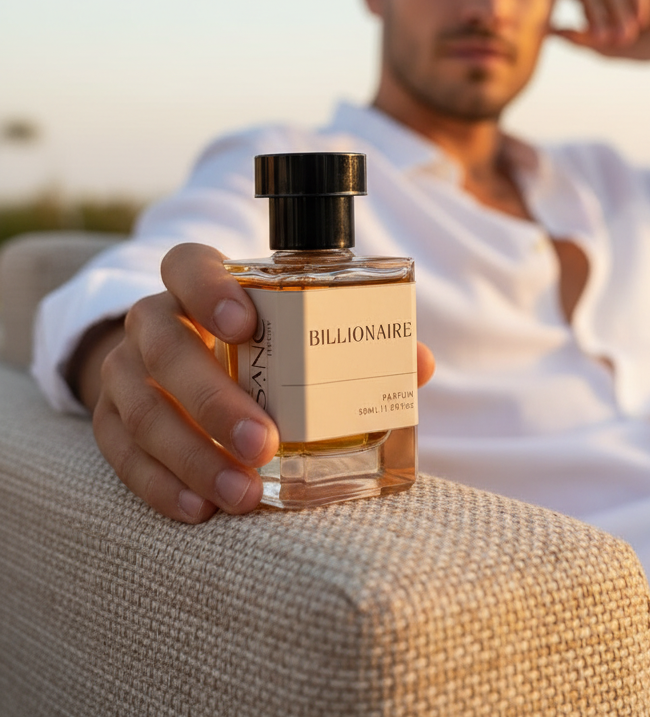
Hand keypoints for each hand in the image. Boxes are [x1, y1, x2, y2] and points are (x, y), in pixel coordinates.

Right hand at [87, 243, 435, 523]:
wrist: (172, 366)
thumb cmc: (252, 344)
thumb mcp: (290, 330)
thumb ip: (350, 339)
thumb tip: (417, 364)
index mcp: (194, 283)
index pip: (187, 265)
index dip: (208, 289)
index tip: (245, 323)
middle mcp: (152, 320)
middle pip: (164, 347)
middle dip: (212, 399)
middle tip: (261, 443)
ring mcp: (123, 371)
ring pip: (142, 408)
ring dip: (192, 456)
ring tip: (241, 493)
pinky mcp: (108, 420)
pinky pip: (122, 454)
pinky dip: (161, 484)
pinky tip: (200, 508)